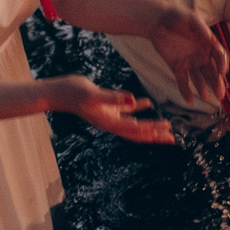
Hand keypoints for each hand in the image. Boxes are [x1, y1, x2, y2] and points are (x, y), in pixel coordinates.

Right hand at [47, 77, 174, 143]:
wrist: (56, 91)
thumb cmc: (72, 92)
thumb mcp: (93, 94)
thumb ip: (113, 98)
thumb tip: (133, 100)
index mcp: (109, 122)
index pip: (134, 130)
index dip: (150, 132)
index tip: (166, 133)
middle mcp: (110, 121)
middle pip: (137, 132)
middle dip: (155, 135)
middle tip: (173, 138)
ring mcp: (109, 114)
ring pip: (134, 122)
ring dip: (150, 124)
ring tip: (166, 126)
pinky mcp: (106, 105)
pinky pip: (125, 109)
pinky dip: (137, 107)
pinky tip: (147, 103)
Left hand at [147, 5, 226, 106]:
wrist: (156, 20)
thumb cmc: (175, 16)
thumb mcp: (190, 18)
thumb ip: (200, 27)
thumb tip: (209, 37)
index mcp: (208, 44)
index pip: (220, 57)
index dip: (222, 65)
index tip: (222, 73)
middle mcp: (201, 55)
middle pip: (212, 71)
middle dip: (217, 83)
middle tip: (221, 95)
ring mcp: (189, 62)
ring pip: (199, 79)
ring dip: (204, 89)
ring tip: (206, 98)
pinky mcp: (177, 67)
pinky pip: (183, 81)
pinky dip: (186, 91)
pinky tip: (190, 100)